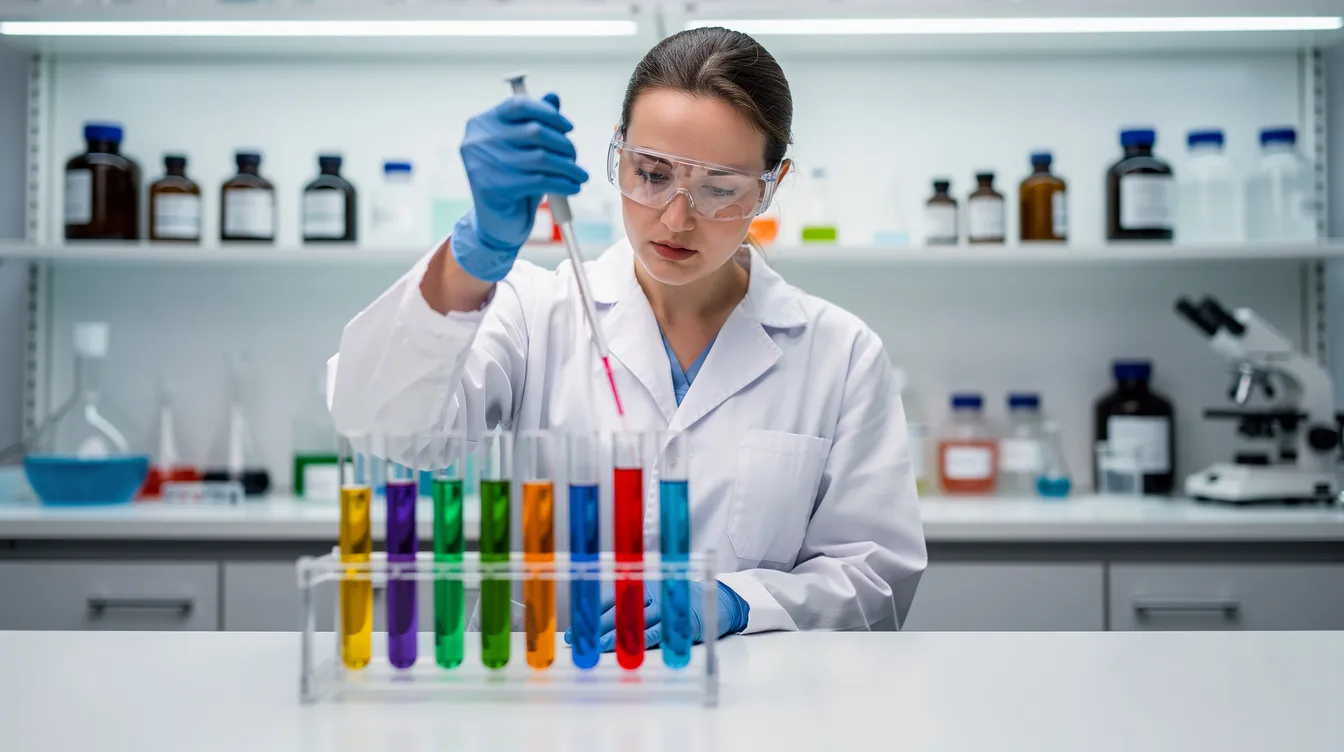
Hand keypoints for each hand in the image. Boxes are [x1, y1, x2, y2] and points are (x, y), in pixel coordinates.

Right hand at [452, 93, 588, 282]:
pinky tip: (573, 187)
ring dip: (568, 166)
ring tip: (580, 174)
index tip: (568, 127)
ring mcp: (483, 165)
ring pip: (541, 158)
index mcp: (481, 123)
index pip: (519, 105)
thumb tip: (554, 97)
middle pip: (534, 131)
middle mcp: (478, 141)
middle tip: (575, 157)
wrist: (496, 223)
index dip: (548, 113)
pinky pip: (541, 180)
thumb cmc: (511, 180)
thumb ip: (534, 122)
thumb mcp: (522, 149)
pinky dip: (563, 183)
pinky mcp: (495, 188)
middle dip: (563, 144)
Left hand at [563, 580, 747, 651]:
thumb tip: (594, 622)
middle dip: (594, 628)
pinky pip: (658, 633)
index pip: (609, 601)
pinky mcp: (680, 623)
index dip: (588, 616)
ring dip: (615, 637)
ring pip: (635, 623)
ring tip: (597, 648)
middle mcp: (650, 595)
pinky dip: (642, 643)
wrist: (716, 599)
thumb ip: (628, 605)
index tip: (572, 631)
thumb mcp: (652, 597)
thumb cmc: (678, 600)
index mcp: (640, 587)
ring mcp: (665, 608)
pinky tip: (628, 652)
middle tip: (576, 642)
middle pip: (617, 612)